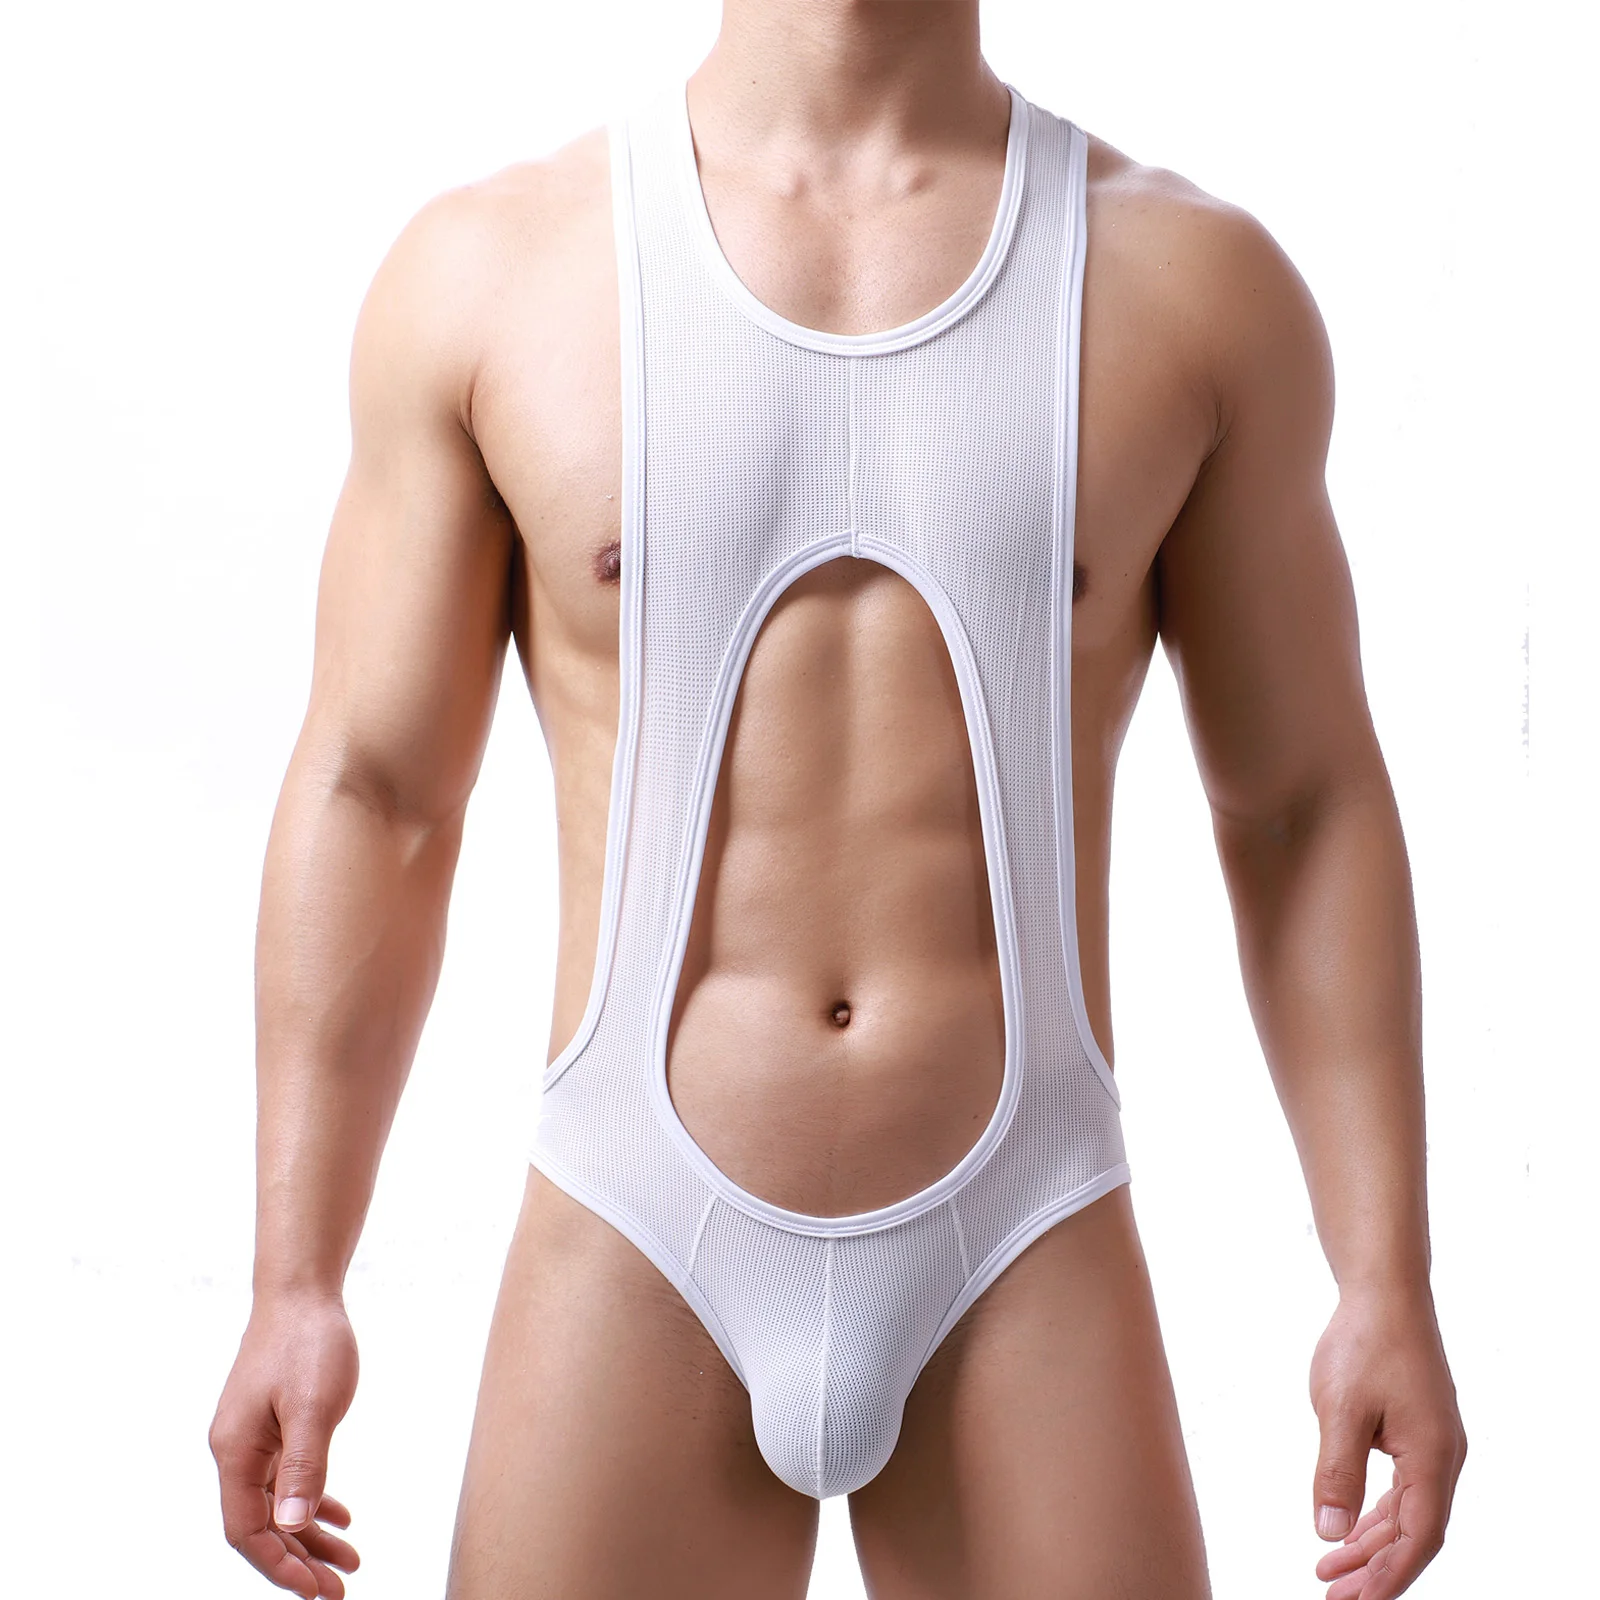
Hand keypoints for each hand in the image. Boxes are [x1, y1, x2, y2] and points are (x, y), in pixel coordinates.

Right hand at [210, 1292, 361, 1597]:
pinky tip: (339, 1515)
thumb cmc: (308, 1341)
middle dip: (299, 1562)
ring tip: (351, 1560)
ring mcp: (252, 1437)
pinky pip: (286, 1479)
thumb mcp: (313, 1406)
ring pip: (277, 1504)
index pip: (248, 1531)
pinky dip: (311, 1501)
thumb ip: (303, 1467)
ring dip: (310, 1535)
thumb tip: (292, 1526)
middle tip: (341, 1587)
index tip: (318, 1590)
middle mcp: (236, 1450)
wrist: (302, 1291)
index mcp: (235, 1451)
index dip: (280, 1566)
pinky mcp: (271, 1424)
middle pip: (261, 1526)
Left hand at [1308, 1287, 1465, 1598]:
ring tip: (1330, 1572)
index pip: (1419, 1536)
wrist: (1384, 1292)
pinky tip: (1348, 1528)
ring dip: (1372, 1543)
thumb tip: (1328, 1532)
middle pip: (1415, 1532)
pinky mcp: (1419, 1430)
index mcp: (1432, 1456)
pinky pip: (1403, 1488)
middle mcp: (1443, 1456)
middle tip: (1334, 1597)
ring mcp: (1433, 1443)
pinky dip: (1376, 1512)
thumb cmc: (1363, 1342)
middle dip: (1376, 1569)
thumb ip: (1336, 1472)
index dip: (1390, 1574)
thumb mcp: (1339, 1408)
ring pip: (1408, 1511)